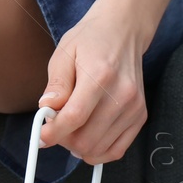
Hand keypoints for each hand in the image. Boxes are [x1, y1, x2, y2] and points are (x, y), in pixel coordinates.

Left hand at [36, 0, 151, 165]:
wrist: (123, 31)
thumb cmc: (91, 40)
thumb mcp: (63, 54)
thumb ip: (56, 85)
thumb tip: (47, 110)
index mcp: (100, 76)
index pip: (74, 117)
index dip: (53, 133)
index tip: (41, 136)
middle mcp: (122, 94)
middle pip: (86, 139)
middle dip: (64, 140)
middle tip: (56, 126)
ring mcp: (134, 107)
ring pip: (98, 149)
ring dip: (79, 146)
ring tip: (72, 127)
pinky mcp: (140, 116)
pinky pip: (116, 151)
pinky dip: (97, 151)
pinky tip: (88, 136)